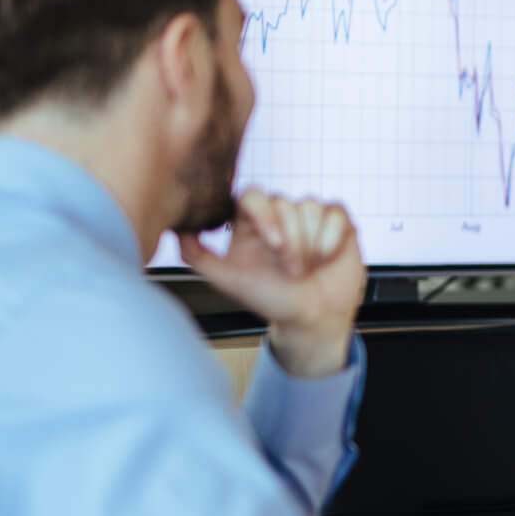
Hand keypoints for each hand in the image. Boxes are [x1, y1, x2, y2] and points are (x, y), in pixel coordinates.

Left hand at [179, 189, 364, 377]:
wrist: (314, 319)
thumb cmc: (273, 302)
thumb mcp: (230, 283)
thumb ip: (199, 257)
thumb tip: (177, 231)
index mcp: (251, 224)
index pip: (252, 196)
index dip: (266, 215)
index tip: (274, 244)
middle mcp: (279, 216)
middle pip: (285, 203)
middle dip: (293, 242)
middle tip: (293, 271)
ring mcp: (309, 217)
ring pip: (312, 206)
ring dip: (313, 244)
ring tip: (310, 267)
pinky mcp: (337, 222)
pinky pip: (336, 212)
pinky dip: (333, 238)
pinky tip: (327, 257)